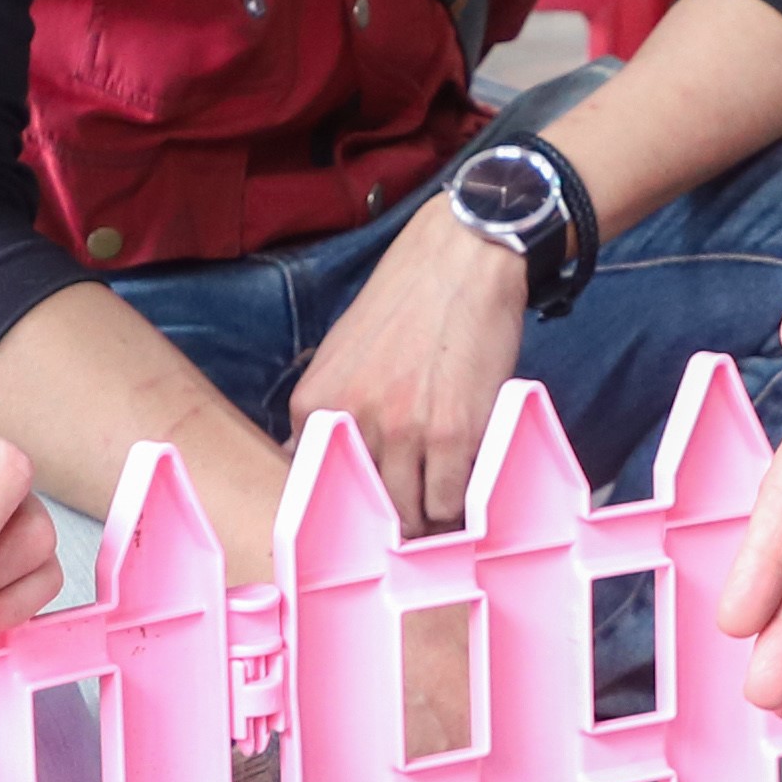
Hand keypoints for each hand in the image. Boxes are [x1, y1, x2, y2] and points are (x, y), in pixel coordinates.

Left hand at [294, 194, 530, 535]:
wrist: (462, 258)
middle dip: (391, 522)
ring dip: (427, 518)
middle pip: (367, 509)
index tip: (368, 518)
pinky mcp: (455, 433)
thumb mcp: (342, 353)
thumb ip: (330, 411)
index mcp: (316, 404)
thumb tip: (321, 465)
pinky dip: (459, 507)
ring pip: (410, 515)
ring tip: (442, 508)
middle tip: (412, 523)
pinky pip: (449, 501)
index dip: (348, 509)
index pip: (318, 489)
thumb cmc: (407, 302)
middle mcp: (353, 421)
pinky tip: (466, 490)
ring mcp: (404, 430)